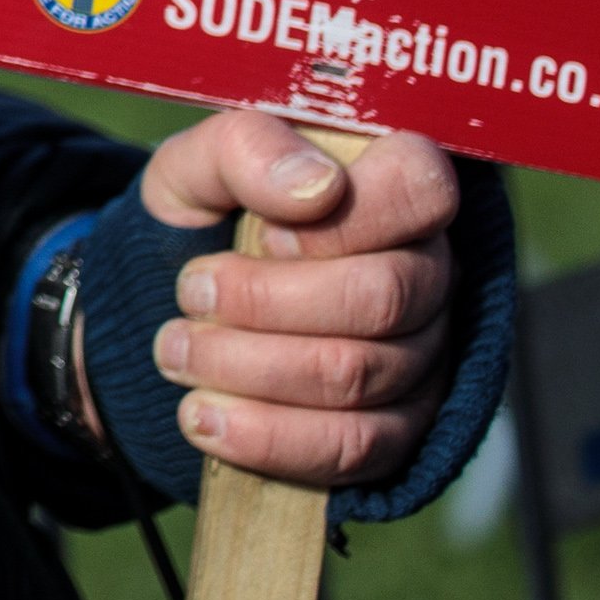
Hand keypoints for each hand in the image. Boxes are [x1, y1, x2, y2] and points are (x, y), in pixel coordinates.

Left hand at [117, 110, 460, 488]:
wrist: (173, 308)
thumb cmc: (205, 220)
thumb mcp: (196, 169)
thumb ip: (245, 149)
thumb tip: (318, 186)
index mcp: (392, 187)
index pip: (420, 188)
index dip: (342, 219)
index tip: (266, 233)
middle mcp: (427, 270)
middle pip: (382, 297)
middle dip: (265, 303)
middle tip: (189, 294)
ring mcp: (422, 356)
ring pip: (356, 376)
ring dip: (246, 368)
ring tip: (175, 351)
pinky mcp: (398, 430)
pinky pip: (353, 450)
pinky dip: (265, 437)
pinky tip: (201, 417)